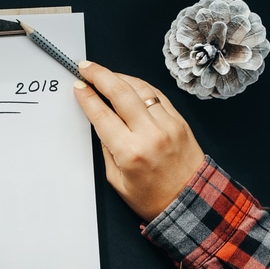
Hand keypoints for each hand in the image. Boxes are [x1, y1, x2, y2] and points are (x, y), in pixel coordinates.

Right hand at [73, 61, 204, 221]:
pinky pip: (157, 95)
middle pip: (121, 93)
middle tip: (86, 67)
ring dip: (120, 77)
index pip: (102, 115)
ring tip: (105, 73)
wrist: (191, 201)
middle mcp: (150, 134)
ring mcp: (167, 124)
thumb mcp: (117, 180)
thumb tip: (100, 121)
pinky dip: (141, 86)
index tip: (78, 86)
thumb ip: (107, 149)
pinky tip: (129, 83)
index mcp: (130, 152)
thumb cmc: (152, 197)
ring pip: (140, 88)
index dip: (87, 97)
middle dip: (100, 75)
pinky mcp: (179, 121)